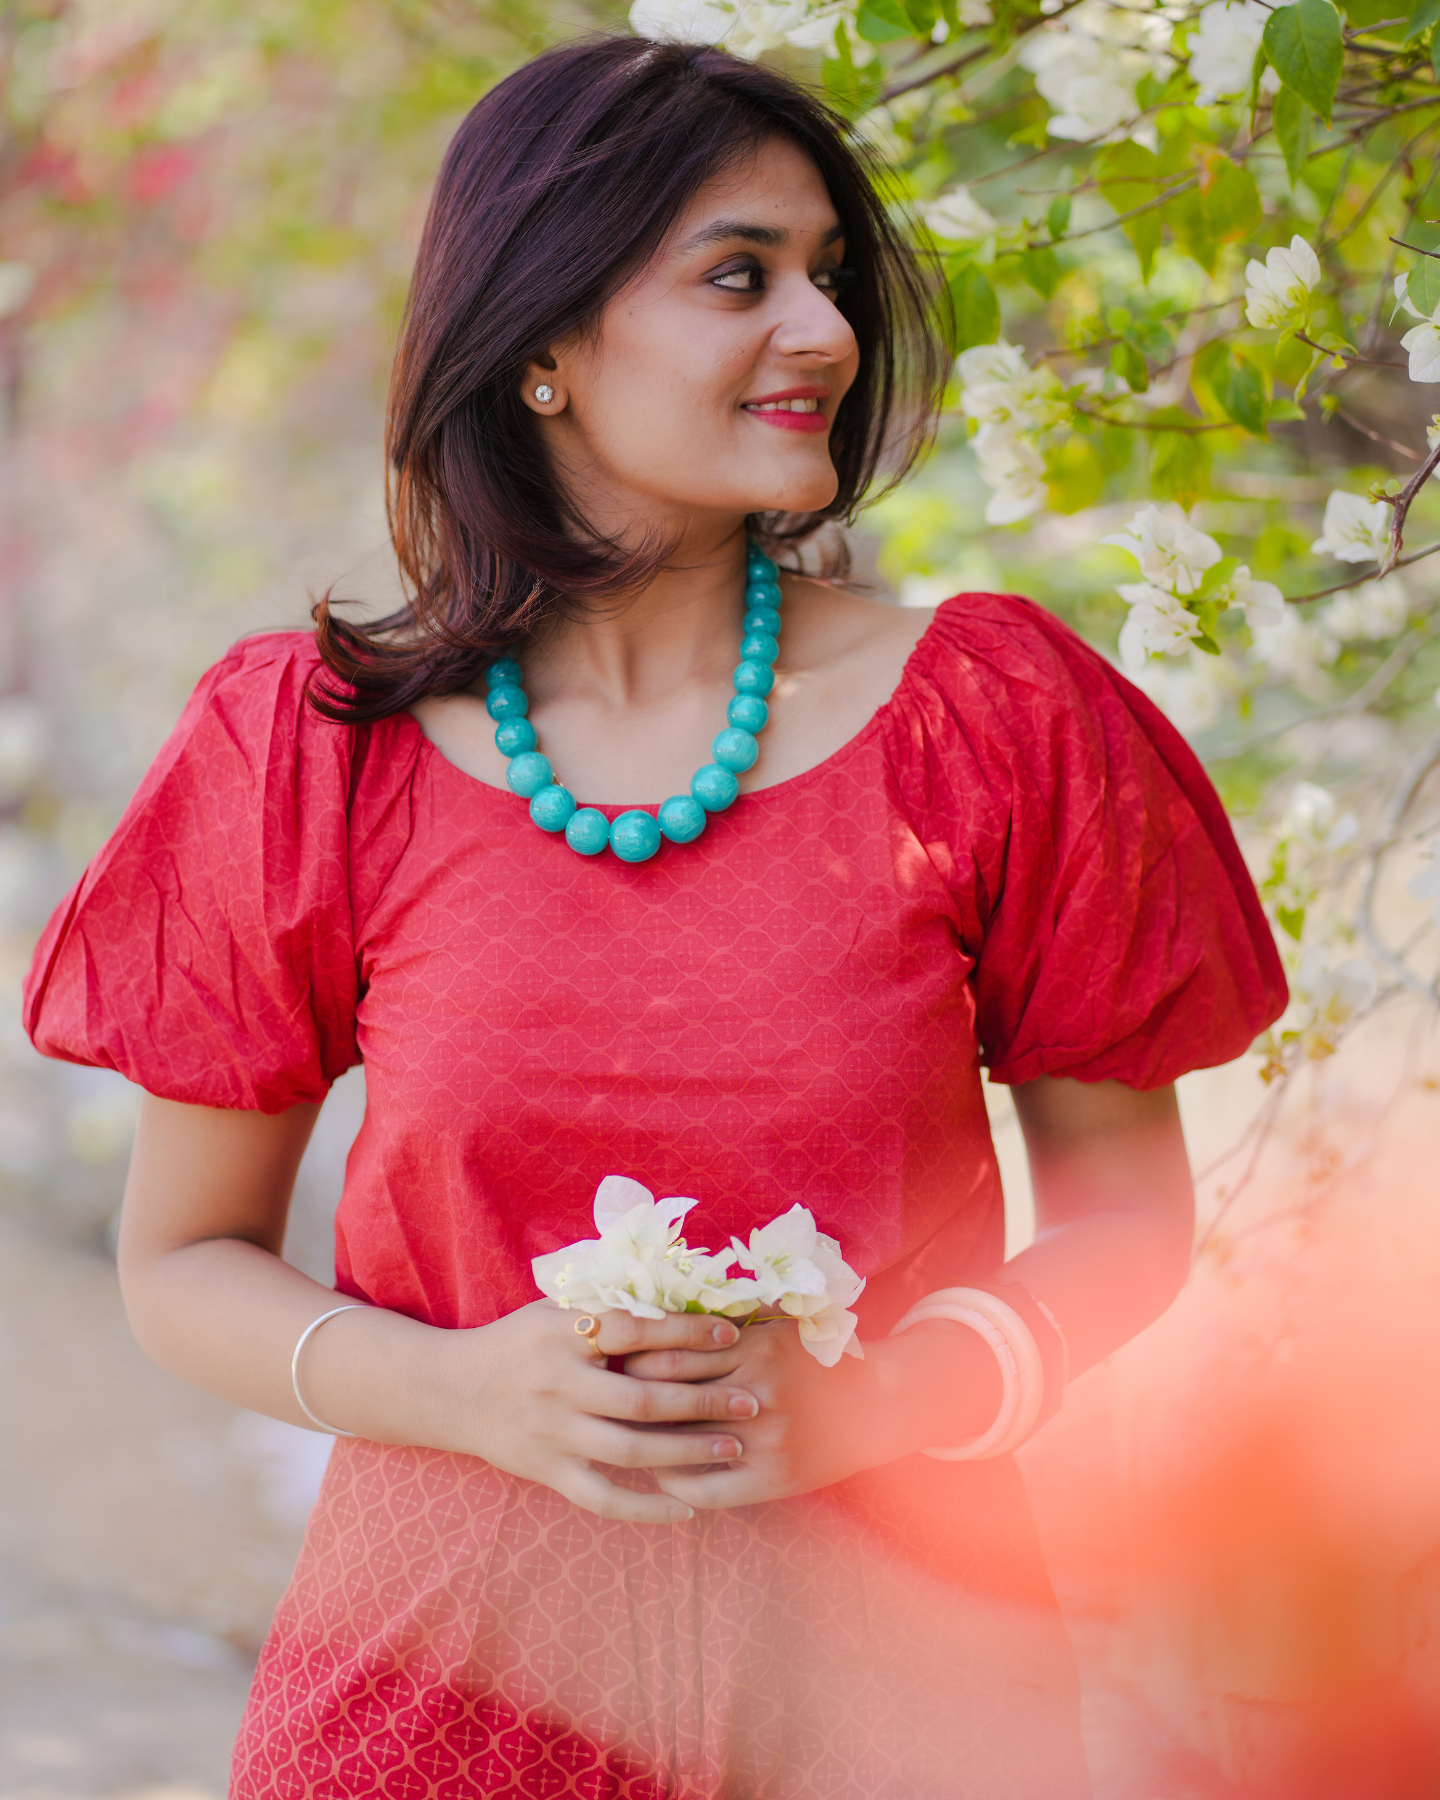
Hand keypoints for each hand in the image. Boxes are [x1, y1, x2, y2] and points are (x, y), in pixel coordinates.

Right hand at [426, 1301, 762, 1524]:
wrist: (449, 1390)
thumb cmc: (516, 1343)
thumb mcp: (553, 1311)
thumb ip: (607, 1311)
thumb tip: (679, 1303)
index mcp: (563, 1335)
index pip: (637, 1330)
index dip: (688, 1330)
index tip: (732, 1333)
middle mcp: (559, 1384)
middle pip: (644, 1397)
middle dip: (704, 1401)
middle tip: (750, 1402)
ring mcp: (553, 1433)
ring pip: (631, 1449)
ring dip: (688, 1451)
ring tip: (733, 1448)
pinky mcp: (547, 1471)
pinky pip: (603, 1498)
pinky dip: (645, 1507)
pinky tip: (686, 1508)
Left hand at [621, 1315, 1004, 1508]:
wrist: (877, 1408)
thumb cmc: (816, 1361)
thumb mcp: (777, 1326)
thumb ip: (727, 1320)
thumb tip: (656, 1307)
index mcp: (756, 1346)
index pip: (674, 1350)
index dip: (631, 1356)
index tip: (604, 1358)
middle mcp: (759, 1391)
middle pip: (670, 1395)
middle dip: (625, 1396)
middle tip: (592, 1395)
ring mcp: (765, 1440)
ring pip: (681, 1444)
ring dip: (642, 1441)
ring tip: (611, 1434)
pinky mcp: (771, 1480)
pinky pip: (704, 1488)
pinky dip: (672, 1482)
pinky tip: (654, 1473)